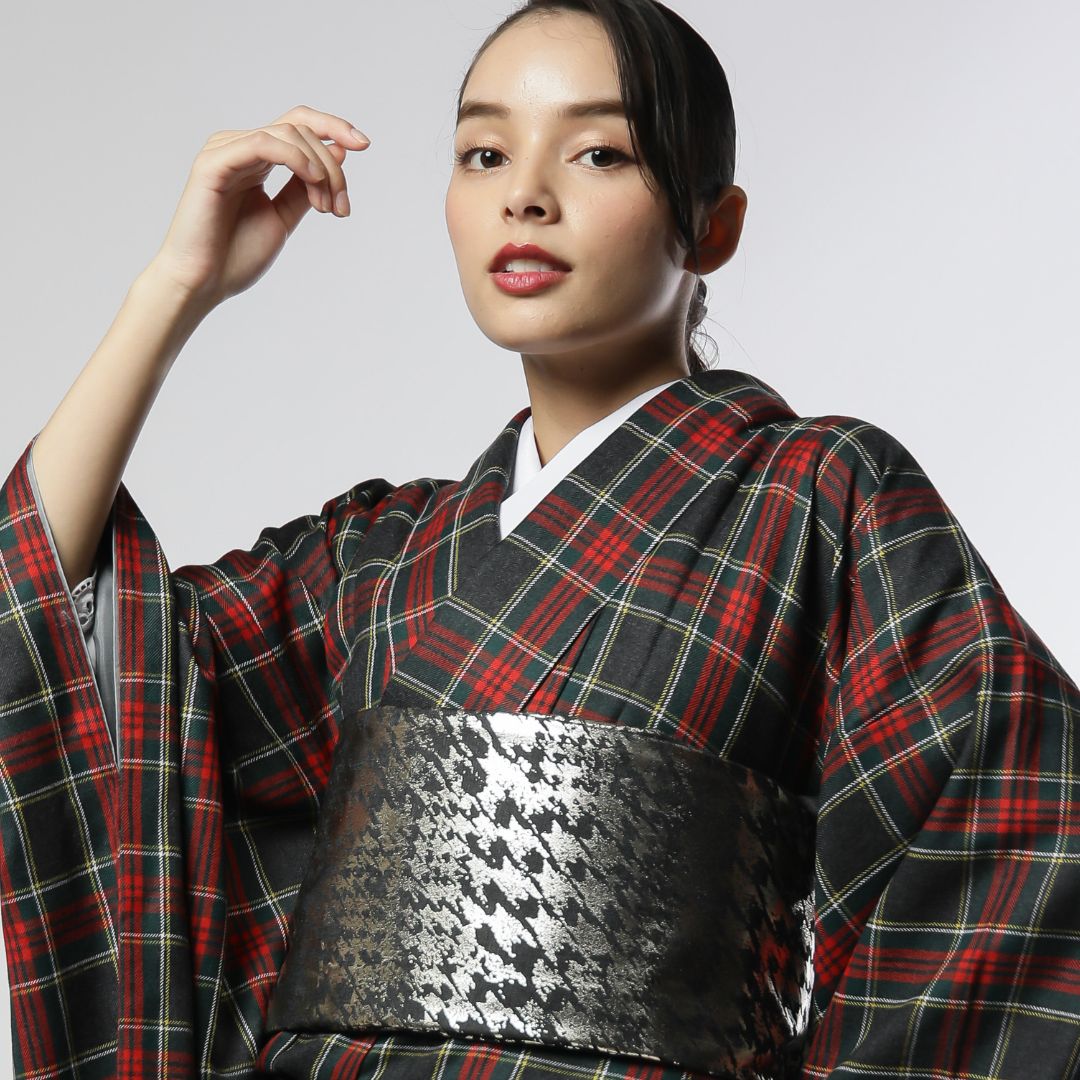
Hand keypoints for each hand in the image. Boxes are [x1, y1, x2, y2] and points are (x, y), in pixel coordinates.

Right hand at [146, 104, 369, 309]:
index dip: (333, 127)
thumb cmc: (236, 256)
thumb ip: (307, 187)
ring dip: (320, 168)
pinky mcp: (214, 163)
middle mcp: (240, 147)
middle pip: (300, 128)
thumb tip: (338, 154)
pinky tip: (312, 178)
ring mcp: (225, 151)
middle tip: (340, 208)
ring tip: (325, 207)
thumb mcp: (284, 218)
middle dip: (332, 166)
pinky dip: (294, 157)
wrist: (204, 282)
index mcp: (256, 159)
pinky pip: (262, 143)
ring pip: (287, 133)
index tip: (365, 145)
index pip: (298, 124)